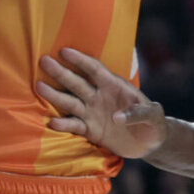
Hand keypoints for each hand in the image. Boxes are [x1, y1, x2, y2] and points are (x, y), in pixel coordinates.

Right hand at [37, 48, 167, 158]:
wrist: (150, 142)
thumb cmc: (153, 122)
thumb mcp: (154, 115)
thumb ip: (139, 113)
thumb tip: (118, 116)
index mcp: (114, 85)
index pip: (95, 69)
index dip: (81, 60)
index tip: (64, 51)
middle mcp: (99, 96)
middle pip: (77, 82)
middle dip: (61, 72)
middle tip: (44, 61)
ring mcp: (93, 112)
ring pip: (71, 102)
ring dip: (56, 95)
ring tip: (39, 86)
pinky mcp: (91, 130)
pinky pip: (75, 126)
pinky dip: (64, 125)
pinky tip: (51, 122)